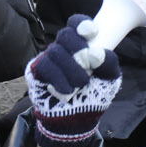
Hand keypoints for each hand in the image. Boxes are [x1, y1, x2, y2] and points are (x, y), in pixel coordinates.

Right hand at [25, 19, 120, 146]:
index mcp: (81, 46)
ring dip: (71, 69)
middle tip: (88, 66)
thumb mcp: (109, 81)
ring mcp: (48, 60)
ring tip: (80, 85)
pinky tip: (67, 90)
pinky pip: (44, 66)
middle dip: (78, 48)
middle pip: (65, 35)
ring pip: (55, 51)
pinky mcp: (36, 72)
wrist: (75, 122)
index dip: (81, 24)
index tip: (91, 32)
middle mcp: (63, 50)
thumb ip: (110, 63)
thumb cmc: (93, 98)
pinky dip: (58, 78)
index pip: (77, 25)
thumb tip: (98, 52)